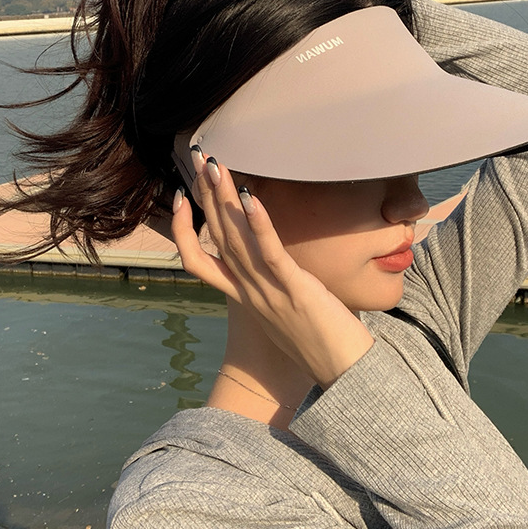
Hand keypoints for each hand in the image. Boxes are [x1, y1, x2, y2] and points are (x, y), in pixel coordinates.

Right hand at [170, 151, 373, 388]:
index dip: (184, 228)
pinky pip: (271, 253)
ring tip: (215, 164)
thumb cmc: (320, 340)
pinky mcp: (295, 289)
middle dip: (203, 193)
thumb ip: (272, 283)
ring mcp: (268, 291)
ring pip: (235, 239)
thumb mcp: (284, 308)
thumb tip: (272, 259)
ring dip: (224, 198)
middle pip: (215, 236)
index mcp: (243, 296)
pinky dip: (259, 225)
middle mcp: (248, 292)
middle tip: (196, 155)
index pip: (198, 259)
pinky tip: (253, 198)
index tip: (183, 196)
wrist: (344, 372)